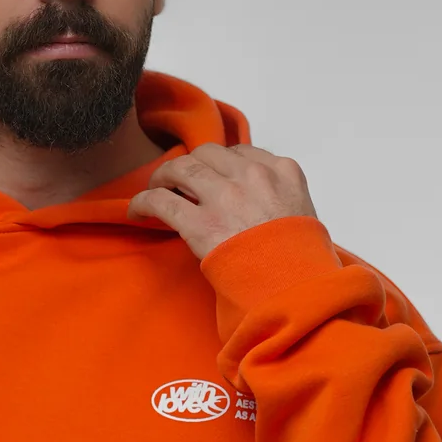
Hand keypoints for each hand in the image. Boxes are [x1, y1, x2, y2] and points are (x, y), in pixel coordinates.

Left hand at [128, 143, 317, 259]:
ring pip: (181, 168)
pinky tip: (137, 211)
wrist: (296, 288)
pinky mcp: (201, 223)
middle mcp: (253, 176)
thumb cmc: (303, 262)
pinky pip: (161, 201)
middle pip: (208, 154)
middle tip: (179, 180)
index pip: (241, 153)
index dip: (220, 164)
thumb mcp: (304, 216)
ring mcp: (225, 197)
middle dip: (191, 164)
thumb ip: (280, 198)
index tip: (212, 177)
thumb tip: (256, 203)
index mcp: (282, 171)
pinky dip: (143, 202)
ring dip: (164, 176)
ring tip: (156, 188)